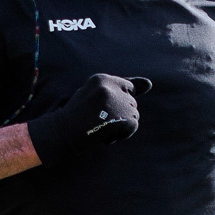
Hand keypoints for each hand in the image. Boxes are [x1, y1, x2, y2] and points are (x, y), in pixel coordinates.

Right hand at [28, 73, 152, 169]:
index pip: (127, 87)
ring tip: (101, 127)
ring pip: (133, 115)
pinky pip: (132, 127)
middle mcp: (112, 87)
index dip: (120, 101)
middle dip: (119, 114)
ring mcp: (119, 103)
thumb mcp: (93, 95)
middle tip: (98, 121)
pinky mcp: (124, 118)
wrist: (64, 133)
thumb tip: (150, 84)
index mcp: (102, 79)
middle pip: (131, 103)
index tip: (110, 111)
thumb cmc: (76, 115)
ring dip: (120, 124)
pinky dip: (121, 134)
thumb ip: (120, 88)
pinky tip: (105, 135)